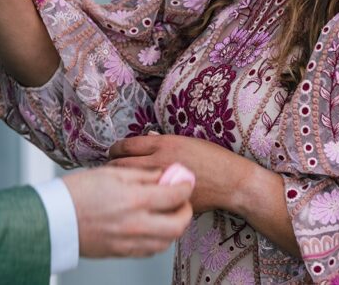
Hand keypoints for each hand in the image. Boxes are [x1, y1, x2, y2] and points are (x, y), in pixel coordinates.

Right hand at [62, 166, 192, 257]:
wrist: (53, 218)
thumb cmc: (76, 192)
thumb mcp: (110, 173)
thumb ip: (141, 174)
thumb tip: (163, 174)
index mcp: (135, 200)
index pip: (175, 195)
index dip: (186, 185)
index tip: (186, 180)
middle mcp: (137, 224)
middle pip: (179, 224)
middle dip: (186, 210)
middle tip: (182, 199)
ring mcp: (131, 242)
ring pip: (168, 240)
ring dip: (174, 226)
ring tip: (167, 212)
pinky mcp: (123, 252)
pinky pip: (151, 249)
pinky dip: (159, 238)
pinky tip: (152, 226)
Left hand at [108, 134, 255, 214]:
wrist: (231, 182)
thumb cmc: (212, 158)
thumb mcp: (186, 141)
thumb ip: (162, 142)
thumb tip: (144, 140)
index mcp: (165, 143)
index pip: (127, 145)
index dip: (114, 149)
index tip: (111, 152)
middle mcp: (160, 160)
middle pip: (121, 164)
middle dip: (111, 167)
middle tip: (107, 170)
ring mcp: (162, 181)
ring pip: (129, 182)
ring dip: (119, 183)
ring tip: (115, 185)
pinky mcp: (167, 198)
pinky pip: (144, 197)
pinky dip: (135, 197)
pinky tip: (133, 198)